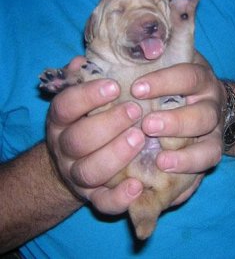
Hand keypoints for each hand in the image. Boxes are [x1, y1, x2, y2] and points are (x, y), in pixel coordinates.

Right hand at [46, 57, 144, 214]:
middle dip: (108, 125)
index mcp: (61, 122)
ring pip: (89, 171)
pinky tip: (138, 185)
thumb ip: (82, 81)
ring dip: (115, 155)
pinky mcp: (94, 197)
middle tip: (135, 111)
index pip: (65, 106)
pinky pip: (103, 203)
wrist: (79, 159)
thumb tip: (81, 62)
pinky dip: (119, 197)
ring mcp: (78, 175)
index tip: (114, 85)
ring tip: (140, 138)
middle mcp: (65, 149)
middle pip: (78, 140)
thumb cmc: (88, 120)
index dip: (87, 96)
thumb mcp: (82, 99)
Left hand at [131, 53, 225, 202]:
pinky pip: (207, 166)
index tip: (137, 89)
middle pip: (203, 115)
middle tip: (148, 126)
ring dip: (186, 156)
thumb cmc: (177, 83)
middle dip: (176, 122)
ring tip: (161, 161)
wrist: (205, 101)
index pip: (187, 76)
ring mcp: (214, 133)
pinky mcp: (211, 153)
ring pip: (210, 147)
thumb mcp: (171, 63)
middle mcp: (211, 106)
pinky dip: (190, 173)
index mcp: (200, 80)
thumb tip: (145, 47)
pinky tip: (168, 176)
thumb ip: (158, 55)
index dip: (164, 83)